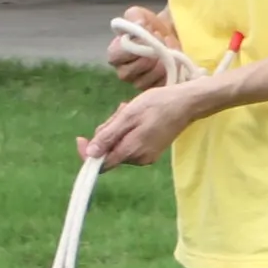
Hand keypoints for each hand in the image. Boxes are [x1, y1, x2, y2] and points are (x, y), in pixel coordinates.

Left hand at [82, 75, 223, 168]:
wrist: (187, 102)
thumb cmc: (158, 105)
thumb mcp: (128, 116)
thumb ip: (108, 136)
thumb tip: (90, 154)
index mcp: (131, 152)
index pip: (101, 164)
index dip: (88, 154)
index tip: (81, 138)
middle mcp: (138, 159)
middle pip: (109, 151)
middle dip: (108, 132)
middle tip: (120, 112)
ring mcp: (146, 156)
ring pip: (119, 144)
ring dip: (118, 128)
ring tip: (130, 110)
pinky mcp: (152, 150)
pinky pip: (130, 142)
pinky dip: (128, 129)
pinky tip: (137, 115)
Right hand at [104, 4, 181, 89]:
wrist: (172, 34)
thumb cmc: (152, 26)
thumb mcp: (140, 15)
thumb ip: (134, 17)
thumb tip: (140, 24)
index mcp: (115, 54)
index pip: (115, 56)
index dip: (134, 46)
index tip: (152, 34)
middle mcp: (123, 71)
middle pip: (128, 72)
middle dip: (149, 57)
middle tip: (162, 42)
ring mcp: (138, 82)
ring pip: (143, 81)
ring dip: (161, 65)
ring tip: (171, 51)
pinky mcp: (155, 88)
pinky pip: (158, 87)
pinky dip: (169, 74)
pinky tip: (176, 61)